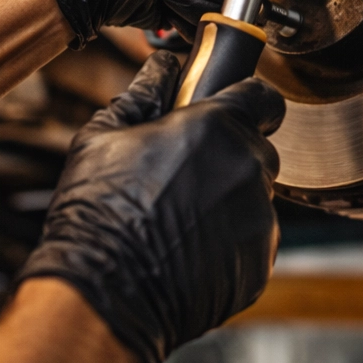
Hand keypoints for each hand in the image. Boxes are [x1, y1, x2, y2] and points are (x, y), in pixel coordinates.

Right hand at [17, 52, 285, 362]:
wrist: (104, 297)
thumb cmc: (98, 214)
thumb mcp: (103, 137)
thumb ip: (143, 93)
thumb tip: (162, 66)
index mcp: (217, 127)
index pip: (264, 96)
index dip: (249, 99)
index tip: (232, 108)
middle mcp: (248, 167)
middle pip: (257, 148)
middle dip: (229, 155)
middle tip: (184, 174)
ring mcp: (260, 218)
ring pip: (254, 196)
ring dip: (228, 201)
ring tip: (177, 220)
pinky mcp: (260, 262)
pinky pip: (252, 240)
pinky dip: (229, 243)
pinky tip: (187, 252)